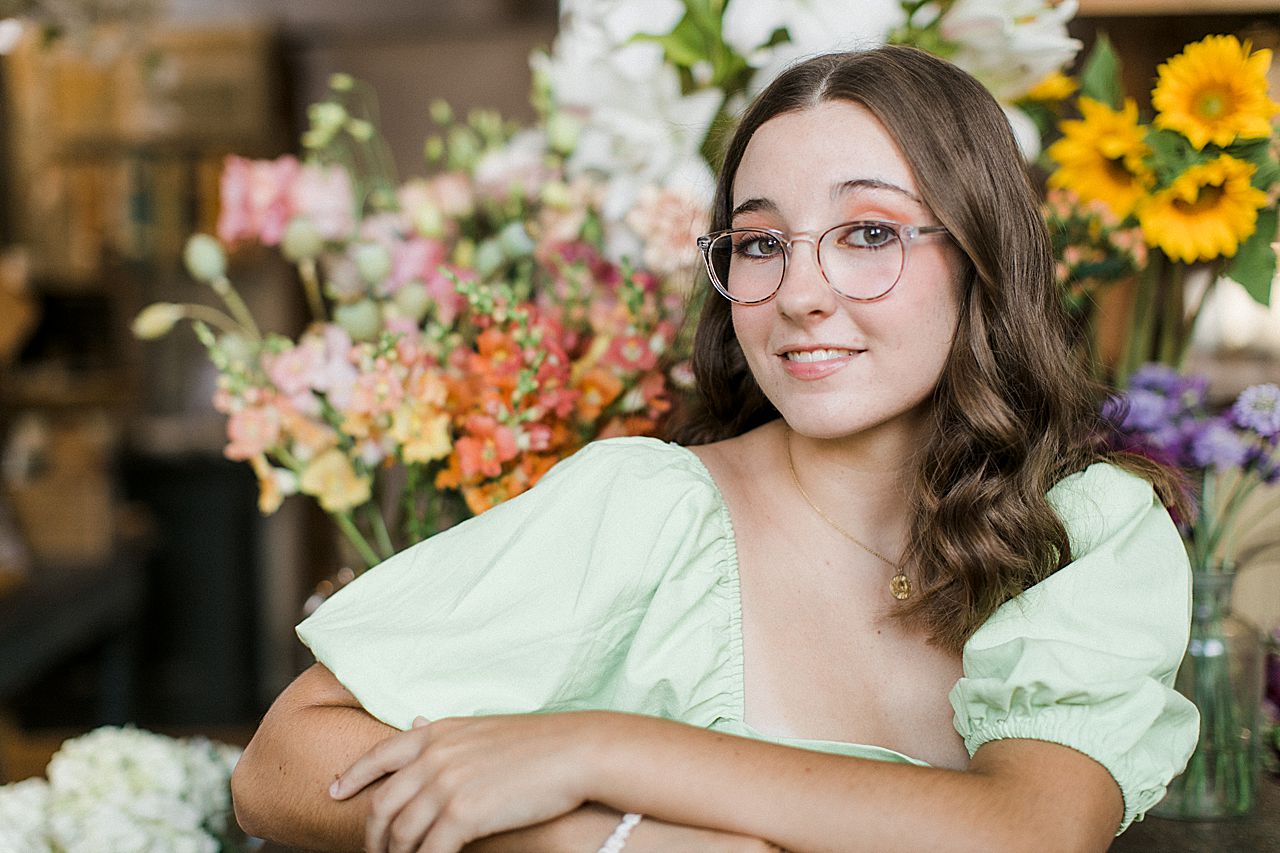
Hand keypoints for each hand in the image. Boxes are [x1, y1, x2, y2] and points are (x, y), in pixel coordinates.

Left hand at [331, 712, 599, 852]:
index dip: (352, 776)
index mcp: (437, 732)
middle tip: (373, 852)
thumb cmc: (538, 742)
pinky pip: (429, 852)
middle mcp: (434, 756)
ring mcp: (446, 785)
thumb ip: (447, 734)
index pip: (379, 755)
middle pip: (383, 803)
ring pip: (400, 834)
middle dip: (372, 835)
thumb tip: (420, 722)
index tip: (334, 792)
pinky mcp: (463, 814)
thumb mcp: (482, 728)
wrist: (576, 751)